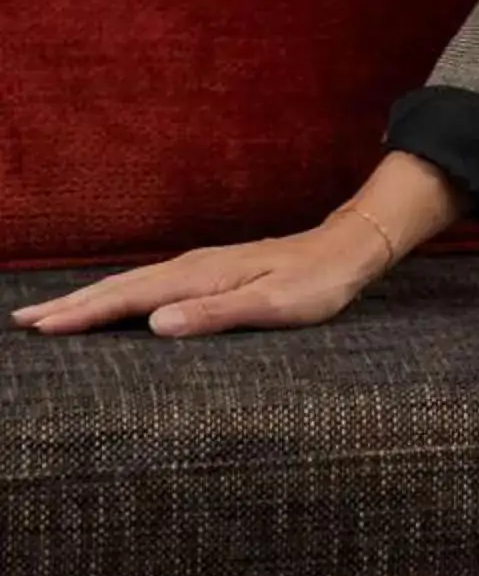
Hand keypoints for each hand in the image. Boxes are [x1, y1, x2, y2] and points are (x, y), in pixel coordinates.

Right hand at [10, 214, 393, 339]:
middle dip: (72, 305)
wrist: (349, 247)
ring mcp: (201, 267)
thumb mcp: (274, 304)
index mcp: (201, 278)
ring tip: (51, 313)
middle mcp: (193, 267)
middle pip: (120, 288)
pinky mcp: (210, 271)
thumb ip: (216, 314)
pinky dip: (120, 293)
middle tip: (24, 321)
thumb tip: (156, 324)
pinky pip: (150, 284)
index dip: (85, 315)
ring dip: (90, 298)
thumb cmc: (318, 282)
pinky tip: (114, 302)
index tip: (42, 327)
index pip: (130, 300)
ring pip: (132, 284)